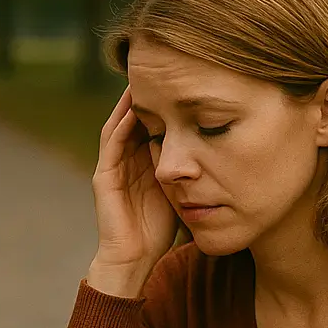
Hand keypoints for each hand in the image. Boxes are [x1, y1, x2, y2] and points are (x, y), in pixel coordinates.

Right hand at [88, 87, 178, 296]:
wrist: (135, 260)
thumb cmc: (161, 230)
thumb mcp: (183, 190)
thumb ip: (194, 170)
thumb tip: (223, 148)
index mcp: (144, 161)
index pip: (153, 122)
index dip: (166, 101)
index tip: (185, 79)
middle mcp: (126, 159)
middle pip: (136, 117)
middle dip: (148, 94)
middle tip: (162, 67)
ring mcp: (112, 167)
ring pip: (120, 123)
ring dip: (130, 101)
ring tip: (145, 77)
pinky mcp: (104, 177)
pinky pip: (111, 143)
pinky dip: (121, 123)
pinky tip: (134, 106)